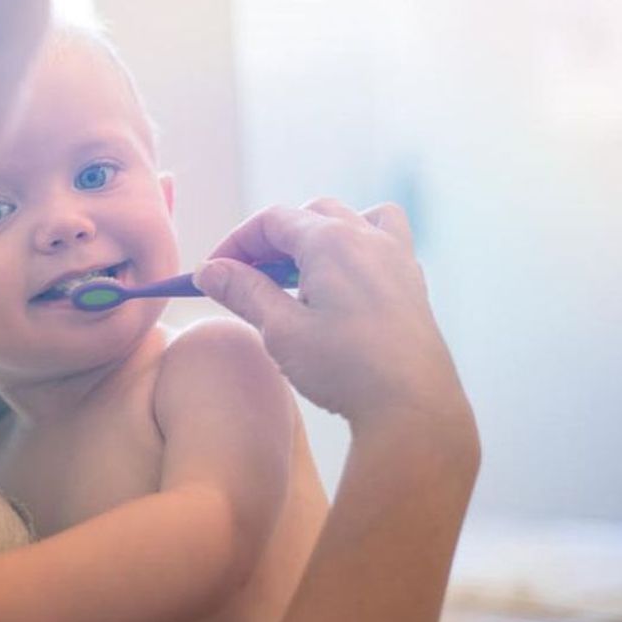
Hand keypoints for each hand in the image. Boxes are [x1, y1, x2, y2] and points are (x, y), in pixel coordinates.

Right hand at [193, 199, 468, 429]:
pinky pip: (383, 239)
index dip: (235, 243)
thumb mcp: (281, 330)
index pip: (271, 221)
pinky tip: (343, 285)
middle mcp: (367, 237)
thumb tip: (209, 270)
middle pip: (307, 215)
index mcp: (331, 241)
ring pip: (351, 218)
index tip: (214, 273)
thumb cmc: (345, 369)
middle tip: (247, 276)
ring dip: (317, 234)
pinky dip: (356, 246)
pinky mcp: (412, 281)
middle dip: (271, 240)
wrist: (411, 406)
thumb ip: (244, 292)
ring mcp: (396, 256)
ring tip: (300, 272)